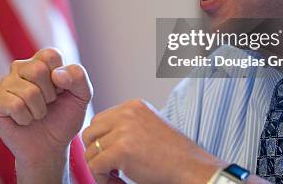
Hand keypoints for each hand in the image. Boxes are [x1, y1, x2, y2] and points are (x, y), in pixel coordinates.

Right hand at [0, 48, 92, 169]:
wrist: (49, 148)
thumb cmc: (64, 118)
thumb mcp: (82, 96)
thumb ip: (78, 78)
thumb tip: (56, 74)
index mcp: (42, 61)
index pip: (50, 55)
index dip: (62, 77)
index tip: (62, 90)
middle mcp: (22, 67)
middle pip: (37, 70)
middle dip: (50, 95)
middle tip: (48, 103)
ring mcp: (6, 82)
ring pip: (29, 92)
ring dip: (39, 110)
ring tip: (37, 114)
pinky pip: (15, 105)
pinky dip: (26, 118)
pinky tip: (24, 120)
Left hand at [82, 99, 225, 183]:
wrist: (192, 169)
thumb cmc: (173, 155)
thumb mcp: (148, 128)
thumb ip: (126, 127)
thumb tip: (99, 138)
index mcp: (133, 106)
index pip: (100, 121)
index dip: (101, 142)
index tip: (113, 159)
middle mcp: (127, 113)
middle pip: (90, 133)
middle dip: (95, 153)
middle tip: (111, 169)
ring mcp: (124, 130)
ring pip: (90, 151)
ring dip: (99, 168)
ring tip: (116, 177)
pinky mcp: (121, 149)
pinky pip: (95, 166)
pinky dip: (102, 179)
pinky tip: (118, 182)